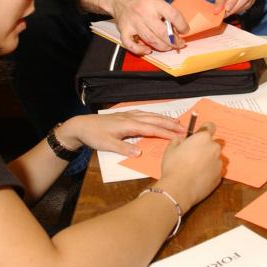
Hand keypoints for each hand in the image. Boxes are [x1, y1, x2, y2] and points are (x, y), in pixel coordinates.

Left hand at [61, 111, 185, 155]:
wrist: (81, 125)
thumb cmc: (94, 135)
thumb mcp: (107, 145)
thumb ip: (123, 148)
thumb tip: (139, 153)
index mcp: (129, 125)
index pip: (152, 129)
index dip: (166, 132)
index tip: (179, 136)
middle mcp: (131, 118)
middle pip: (155, 120)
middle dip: (170, 124)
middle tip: (184, 128)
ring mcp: (129, 115)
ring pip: (151, 116)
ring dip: (164, 119)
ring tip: (176, 122)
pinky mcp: (125, 115)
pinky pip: (145, 114)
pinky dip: (154, 116)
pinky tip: (157, 117)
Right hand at [110, 0, 188, 55]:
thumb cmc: (141, 1)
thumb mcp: (156, 0)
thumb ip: (166, 12)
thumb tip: (178, 29)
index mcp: (155, 3)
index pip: (173, 15)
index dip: (182, 25)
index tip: (185, 31)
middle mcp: (143, 13)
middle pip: (162, 32)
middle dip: (173, 41)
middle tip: (179, 44)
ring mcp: (133, 22)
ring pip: (150, 40)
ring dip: (162, 47)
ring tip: (168, 47)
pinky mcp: (124, 30)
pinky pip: (131, 44)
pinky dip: (139, 50)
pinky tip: (147, 50)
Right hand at [157, 122, 223, 208]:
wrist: (179, 189)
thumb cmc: (174, 166)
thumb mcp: (170, 149)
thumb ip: (178, 140)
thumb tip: (181, 140)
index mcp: (203, 138)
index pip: (210, 126)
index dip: (204, 130)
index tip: (198, 136)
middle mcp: (214, 148)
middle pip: (212, 144)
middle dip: (205, 147)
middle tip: (193, 155)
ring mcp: (219, 163)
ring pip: (215, 158)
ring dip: (208, 160)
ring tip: (195, 169)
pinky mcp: (219, 176)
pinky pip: (215, 170)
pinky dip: (209, 172)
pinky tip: (198, 177)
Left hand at [211, 0, 257, 15]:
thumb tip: (218, 12)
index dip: (233, 0)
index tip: (226, 9)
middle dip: (235, 7)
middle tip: (226, 14)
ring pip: (249, 0)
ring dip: (239, 9)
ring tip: (229, 12)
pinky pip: (251, 1)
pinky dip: (243, 7)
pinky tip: (235, 9)